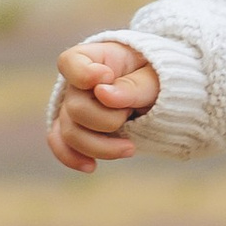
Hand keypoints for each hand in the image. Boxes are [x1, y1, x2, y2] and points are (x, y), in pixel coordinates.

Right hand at [50, 37, 158, 170]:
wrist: (163, 95)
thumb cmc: (158, 78)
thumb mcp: (155, 77)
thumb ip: (133, 85)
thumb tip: (103, 94)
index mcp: (94, 58)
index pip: (71, 62)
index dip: (84, 74)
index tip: (107, 76)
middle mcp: (77, 84)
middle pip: (75, 108)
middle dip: (107, 119)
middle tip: (131, 114)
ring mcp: (73, 108)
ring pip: (71, 133)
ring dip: (101, 146)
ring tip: (130, 147)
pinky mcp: (76, 130)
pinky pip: (62, 146)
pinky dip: (74, 158)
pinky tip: (91, 166)